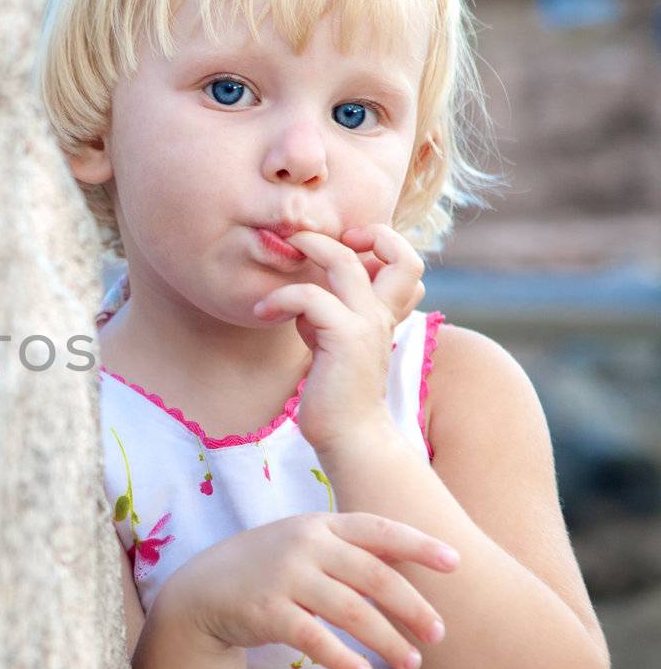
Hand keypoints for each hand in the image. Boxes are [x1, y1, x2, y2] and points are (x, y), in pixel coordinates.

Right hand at [161, 512, 458, 668]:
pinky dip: (342, 658)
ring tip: (412, 664)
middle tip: (439, 634)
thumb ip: (349, 549)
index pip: (378, 529)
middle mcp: (305, 545)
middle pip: (374, 576)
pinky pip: (314, 638)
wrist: (203, 590)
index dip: (418, 544)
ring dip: (387, 641)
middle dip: (412, 607)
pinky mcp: (267, 611)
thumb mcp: (305, 545)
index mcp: (320, 524)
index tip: (455, 563)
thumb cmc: (268, 568)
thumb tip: (414, 563)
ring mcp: (285, 576)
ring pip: (352, 611)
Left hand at [252, 224, 425, 456]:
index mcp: (384, 314)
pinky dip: (282, 296)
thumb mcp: (332, 344)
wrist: (350, 436)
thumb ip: (327, 316)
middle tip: (309, 236)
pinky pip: (310, 297)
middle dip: (355, 232)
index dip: (382, 242)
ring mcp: (367, 325)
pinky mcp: (344, 339)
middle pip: (396, 252)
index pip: (405, 262)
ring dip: (310, 248)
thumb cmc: (335, 393)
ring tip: (283, 251)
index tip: (346, 242)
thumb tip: (308, 295)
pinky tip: (262, 309)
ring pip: (346, 262)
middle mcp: (382, 315)